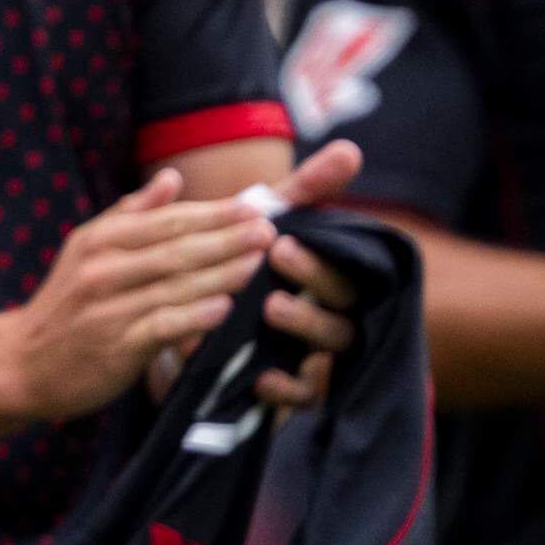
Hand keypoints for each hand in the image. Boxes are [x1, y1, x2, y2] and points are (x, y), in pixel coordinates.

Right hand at [12, 167, 277, 423]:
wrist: (23, 363)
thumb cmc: (67, 304)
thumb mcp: (87, 249)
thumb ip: (131, 213)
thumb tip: (171, 177)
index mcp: (99, 240)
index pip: (167, 220)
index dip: (213, 213)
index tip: (255, 208)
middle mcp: (101, 269)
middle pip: (175, 249)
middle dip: (227, 239)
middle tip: (269, 232)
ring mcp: (107, 308)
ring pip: (174, 286)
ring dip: (221, 274)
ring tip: (259, 263)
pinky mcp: (114, 346)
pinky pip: (161, 327)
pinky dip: (194, 317)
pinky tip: (223, 308)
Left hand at [249, 138, 363, 410]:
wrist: (193, 323)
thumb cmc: (244, 265)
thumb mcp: (264, 225)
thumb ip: (304, 192)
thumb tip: (351, 150)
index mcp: (327, 275)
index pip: (342, 265)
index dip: (318, 255)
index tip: (280, 238)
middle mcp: (331, 312)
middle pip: (343, 302)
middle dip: (315, 280)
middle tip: (278, 259)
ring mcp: (315, 352)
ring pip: (331, 344)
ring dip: (305, 325)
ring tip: (271, 308)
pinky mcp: (291, 388)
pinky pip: (306, 394)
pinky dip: (287, 387)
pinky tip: (263, 374)